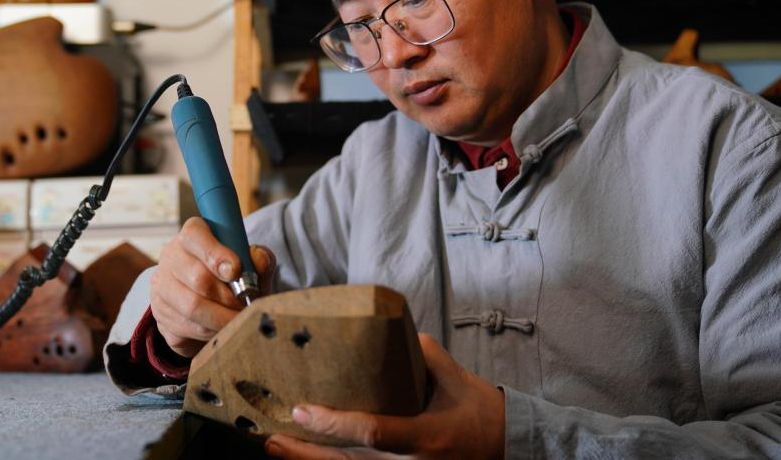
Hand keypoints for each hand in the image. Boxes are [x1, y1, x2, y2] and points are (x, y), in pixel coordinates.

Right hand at [150, 216, 275, 357]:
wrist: (211, 305)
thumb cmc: (233, 278)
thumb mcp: (250, 264)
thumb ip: (259, 258)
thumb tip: (260, 259)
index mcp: (192, 235)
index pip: (195, 236)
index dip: (216, 254)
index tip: (236, 271)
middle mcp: (171, 257)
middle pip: (197, 277)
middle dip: (228, 296)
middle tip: (246, 305)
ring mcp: (161, 286)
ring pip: (192, 307)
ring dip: (222, 318)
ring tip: (239, 320)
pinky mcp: (159, 314)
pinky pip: (186, 328)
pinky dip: (211, 332)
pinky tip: (223, 330)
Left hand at [265, 334, 504, 459]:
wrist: (508, 445)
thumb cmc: (478, 408)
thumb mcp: (453, 375)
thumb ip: (416, 353)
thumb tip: (379, 333)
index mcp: (426, 437)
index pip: (372, 433)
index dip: (334, 424)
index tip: (301, 409)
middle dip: (307, 454)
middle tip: (272, 437)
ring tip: (277, 447)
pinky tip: (309, 456)